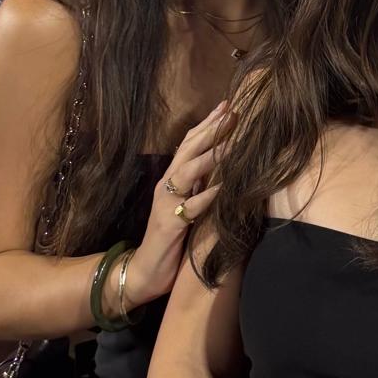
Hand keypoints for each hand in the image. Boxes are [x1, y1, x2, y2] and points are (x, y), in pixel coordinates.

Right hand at [116, 103, 236, 308]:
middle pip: (189, 150)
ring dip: (210, 156)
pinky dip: (205, 197)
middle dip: (211, 130)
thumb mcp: (187, 205)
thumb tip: (222, 164)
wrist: (145, 271)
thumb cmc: (171, 239)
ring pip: (188, 173)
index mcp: (172, 179)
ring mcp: (166, 204)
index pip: (190, 144)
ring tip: (231, 142)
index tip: (228, 107)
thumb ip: (198, 185)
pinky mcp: (170, 225)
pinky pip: (190, 208)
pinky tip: (221, 189)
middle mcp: (167, 186)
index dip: (208, 125)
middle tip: (231, 112)